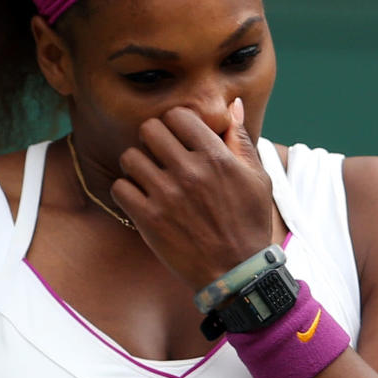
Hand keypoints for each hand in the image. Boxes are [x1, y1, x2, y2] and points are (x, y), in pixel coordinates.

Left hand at [110, 99, 274, 289]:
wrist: (236, 272)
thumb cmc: (249, 223)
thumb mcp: (257, 178)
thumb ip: (240, 139)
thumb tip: (234, 105)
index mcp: (216, 157)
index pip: (178, 115)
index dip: (175, 123)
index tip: (178, 138)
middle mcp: (189, 171)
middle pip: (149, 130)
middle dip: (153, 140)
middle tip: (159, 155)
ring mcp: (166, 196)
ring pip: (130, 157)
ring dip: (136, 164)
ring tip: (148, 177)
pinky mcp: (149, 220)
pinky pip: (120, 188)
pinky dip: (127, 191)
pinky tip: (140, 198)